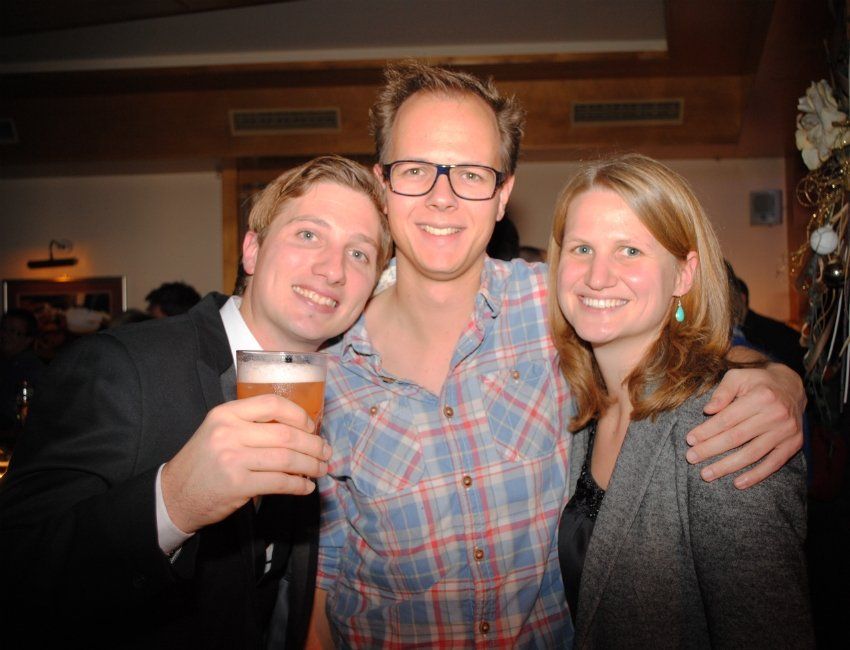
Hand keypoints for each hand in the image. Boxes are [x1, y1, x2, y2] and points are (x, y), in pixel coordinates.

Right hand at [161, 394, 331, 532]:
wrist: (174, 494)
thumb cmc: (204, 461)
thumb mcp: (220, 431)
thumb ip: (251, 425)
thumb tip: (298, 429)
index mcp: (226, 413)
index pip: (272, 403)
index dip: (299, 415)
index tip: (312, 427)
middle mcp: (229, 432)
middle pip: (286, 434)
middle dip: (313, 445)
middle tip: (326, 452)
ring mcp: (233, 458)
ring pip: (287, 458)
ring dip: (311, 466)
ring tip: (320, 470)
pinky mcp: (237, 484)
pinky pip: (279, 482)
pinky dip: (298, 485)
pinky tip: (305, 487)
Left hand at [685, 363, 804, 488]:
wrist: (792, 388)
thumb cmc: (758, 382)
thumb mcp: (739, 377)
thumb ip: (722, 392)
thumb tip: (708, 410)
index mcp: (760, 397)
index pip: (728, 418)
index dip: (707, 431)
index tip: (690, 440)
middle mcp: (775, 414)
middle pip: (737, 437)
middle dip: (711, 449)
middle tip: (691, 458)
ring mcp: (786, 431)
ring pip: (752, 453)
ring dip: (728, 466)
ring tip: (707, 474)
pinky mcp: (794, 444)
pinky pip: (774, 464)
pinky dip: (756, 475)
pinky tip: (738, 483)